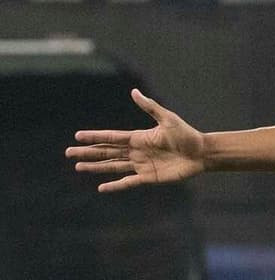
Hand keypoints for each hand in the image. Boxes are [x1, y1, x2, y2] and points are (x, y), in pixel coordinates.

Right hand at [67, 89, 206, 192]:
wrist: (201, 153)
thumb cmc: (186, 134)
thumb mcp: (167, 119)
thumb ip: (150, 107)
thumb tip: (134, 92)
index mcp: (138, 137)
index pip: (111, 137)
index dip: (94, 137)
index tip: (77, 136)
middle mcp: (136, 151)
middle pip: (107, 152)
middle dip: (88, 153)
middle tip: (69, 153)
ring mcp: (142, 165)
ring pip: (113, 166)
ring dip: (96, 167)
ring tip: (79, 167)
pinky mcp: (149, 177)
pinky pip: (128, 182)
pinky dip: (115, 185)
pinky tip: (102, 187)